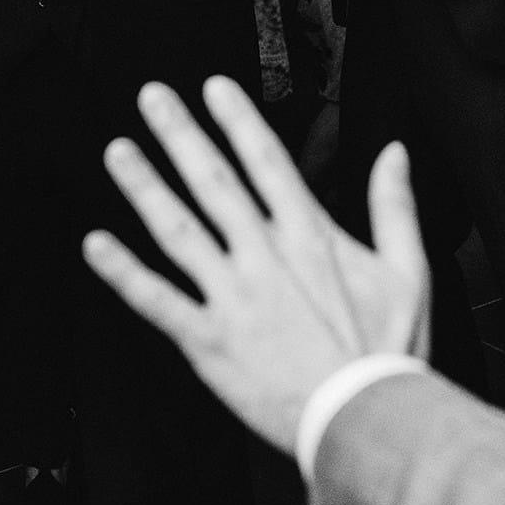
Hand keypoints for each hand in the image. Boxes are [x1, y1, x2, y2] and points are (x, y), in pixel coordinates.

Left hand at [84, 77, 429, 455]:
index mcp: (310, 237)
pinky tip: (95, 246)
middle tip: (151, 96)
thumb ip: (395, 207)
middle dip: (180, 135)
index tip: (214, 86)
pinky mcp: (210, 342)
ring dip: (145, 188)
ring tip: (117, 152)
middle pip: (214, 182)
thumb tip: (394, 152)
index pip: (268, 162)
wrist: (366, 419)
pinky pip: (158, 302)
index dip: (238, 120)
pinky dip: (124, 274)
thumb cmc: (389, 351)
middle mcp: (264, 257)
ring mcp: (233, 298)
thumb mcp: (409, 271)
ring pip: (179, 232)